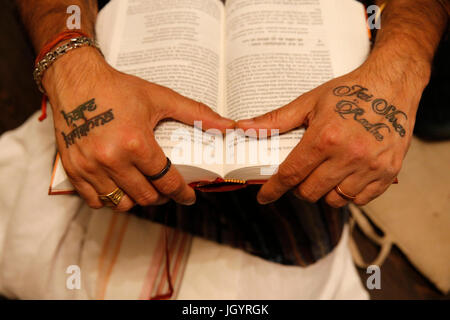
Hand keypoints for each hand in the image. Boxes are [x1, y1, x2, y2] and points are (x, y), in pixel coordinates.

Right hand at [44, 47, 233, 210]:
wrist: (76, 79)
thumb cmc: (118, 88)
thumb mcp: (160, 97)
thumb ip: (196, 113)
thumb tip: (228, 125)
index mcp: (135, 143)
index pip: (167, 181)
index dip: (182, 193)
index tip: (188, 196)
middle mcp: (111, 159)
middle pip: (146, 196)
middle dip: (162, 197)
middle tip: (167, 190)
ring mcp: (90, 167)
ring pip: (121, 203)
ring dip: (138, 200)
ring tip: (145, 189)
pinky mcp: (74, 169)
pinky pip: (94, 201)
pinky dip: (110, 200)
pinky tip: (120, 188)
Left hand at [237, 57, 429, 206]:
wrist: (393, 84)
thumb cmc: (350, 92)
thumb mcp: (310, 101)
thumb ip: (276, 119)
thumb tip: (244, 127)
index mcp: (325, 138)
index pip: (291, 174)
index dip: (273, 189)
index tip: (265, 197)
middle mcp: (348, 156)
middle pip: (310, 192)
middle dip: (298, 188)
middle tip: (300, 175)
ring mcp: (370, 167)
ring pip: (334, 200)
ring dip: (323, 192)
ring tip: (324, 174)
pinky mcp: (387, 173)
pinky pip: (360, 200)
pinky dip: (347, 194)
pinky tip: (344, 178)